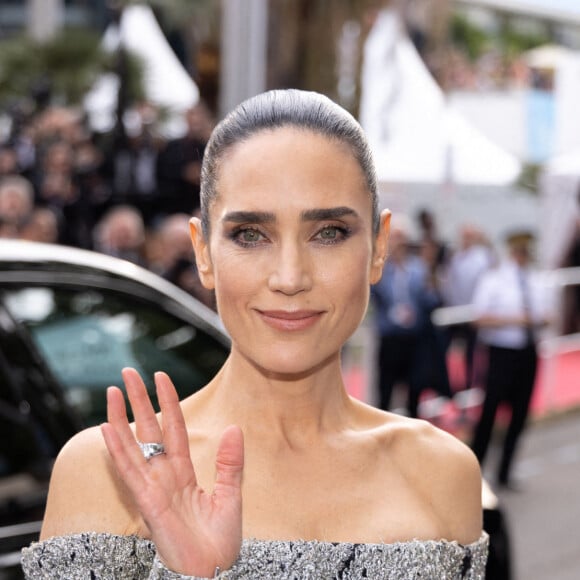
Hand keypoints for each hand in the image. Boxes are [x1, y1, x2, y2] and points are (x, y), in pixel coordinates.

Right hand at [100, 368, 243, 576]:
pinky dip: (118, 449)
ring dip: (121, 417)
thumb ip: (230, 463)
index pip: (174, 427)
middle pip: (148, 430)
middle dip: (138, 401)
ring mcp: (153, 488)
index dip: (168, 402)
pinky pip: (130, 471)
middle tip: (127, 372)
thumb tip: (234, 427)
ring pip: (133, 445)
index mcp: (184, 472)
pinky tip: (107, 428)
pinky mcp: (148, 503)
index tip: (160, 376)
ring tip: (112, 390)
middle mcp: (164, 476)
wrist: (211, 573)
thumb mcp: (230, 496)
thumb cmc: (218, 543)